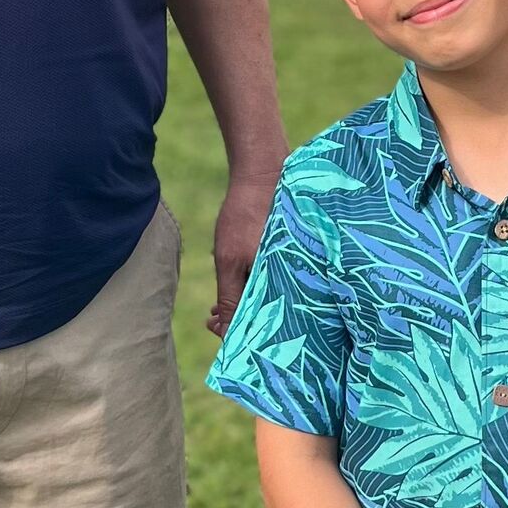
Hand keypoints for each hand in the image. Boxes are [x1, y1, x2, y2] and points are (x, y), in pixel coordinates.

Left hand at [209, 162, 282, 334]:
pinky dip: (252, 288)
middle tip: (212, 318)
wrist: (265, 175)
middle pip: (268, 315)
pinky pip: (273, 281)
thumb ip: (230, 296)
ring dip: (242, 304)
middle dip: (238, 320)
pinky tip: (235, 286)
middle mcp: (296, 280)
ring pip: (268, 299)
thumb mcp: (230, 259)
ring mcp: (294, 267)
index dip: (237, 332)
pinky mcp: (292, 257)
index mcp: (284, 285)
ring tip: (216, 308)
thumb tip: (225, 330)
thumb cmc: (245, 215)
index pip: (265, 326)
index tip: (213, 326)